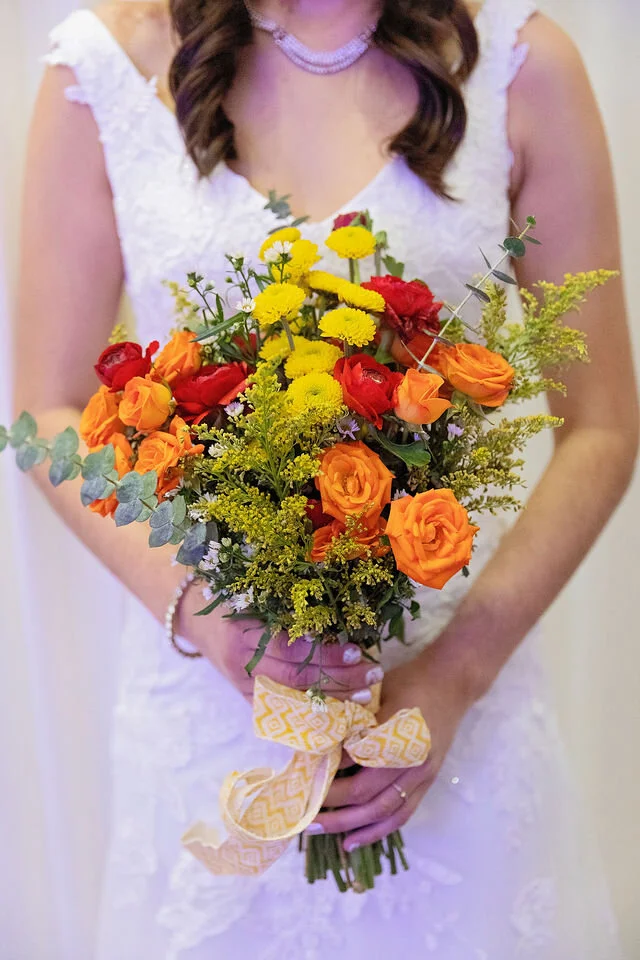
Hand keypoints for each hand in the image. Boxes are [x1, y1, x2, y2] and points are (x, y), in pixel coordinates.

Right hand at [178, 584, 383, 704]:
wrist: (193, 619)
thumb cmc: (230, 598)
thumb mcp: (254, 594)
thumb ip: (287, 607)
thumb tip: (342, 612)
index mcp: (244, 632)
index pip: (291, 649)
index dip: (325, 654)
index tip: (356, 650)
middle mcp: (242, 664)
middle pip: (297, 678)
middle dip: (339, 679)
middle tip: (373, 673)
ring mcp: (243, 686)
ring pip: (294, 700)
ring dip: (334, 699)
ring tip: (365, 694)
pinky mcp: (247, 699)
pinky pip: (285, 712)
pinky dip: (314, 712)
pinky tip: (341, 711)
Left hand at [310, 643, 477, 850]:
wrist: (451, 682)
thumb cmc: (410, 681)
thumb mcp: (376, 691)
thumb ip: (353, 718)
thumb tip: (319, 743)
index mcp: (396, 735)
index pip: (354, 764)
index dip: (328, 772)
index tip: (300, 778)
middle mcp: (411, 761)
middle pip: (366, 794)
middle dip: (331, 806)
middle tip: (302, 812)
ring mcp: (422, 776)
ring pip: (383, 812)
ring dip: (350, 825)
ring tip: (319, 830)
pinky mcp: (427, 783)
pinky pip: (401, 815)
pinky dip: (377, 831)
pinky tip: (353, 840)